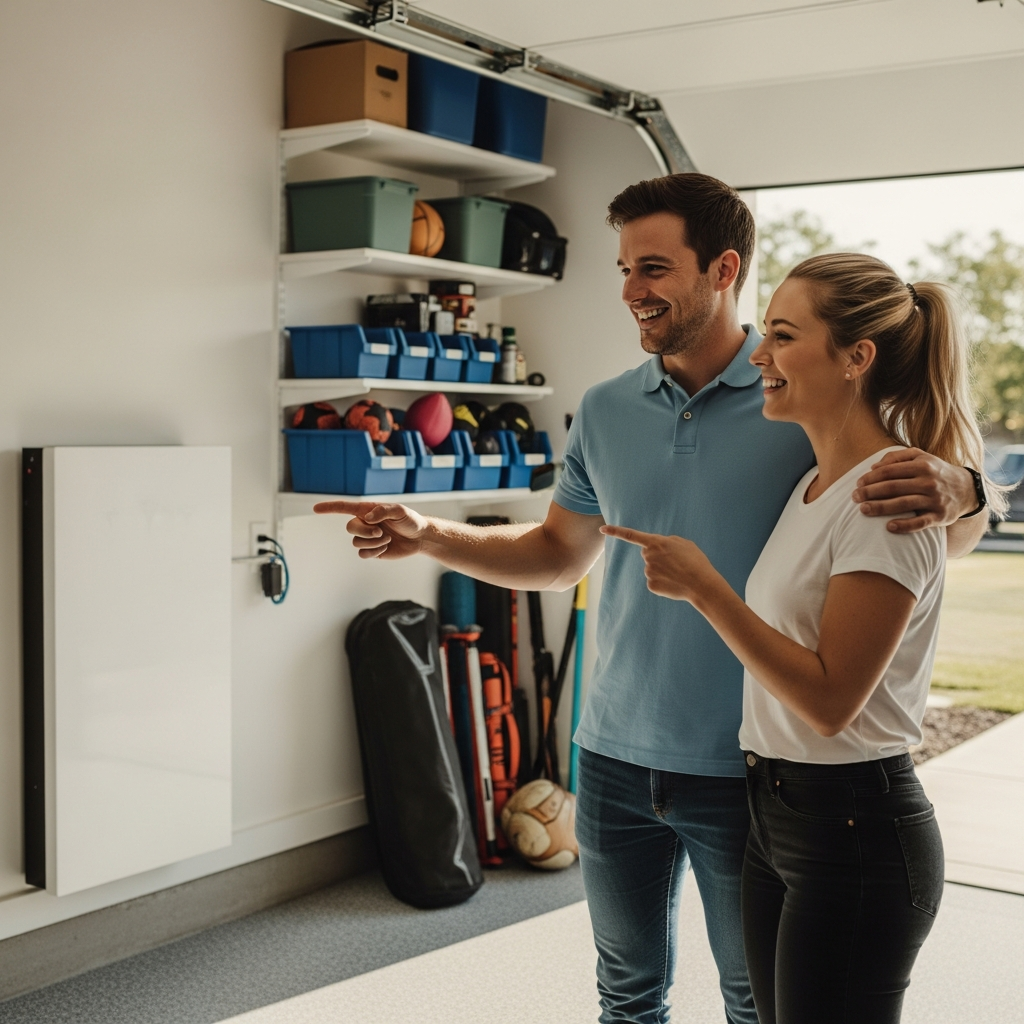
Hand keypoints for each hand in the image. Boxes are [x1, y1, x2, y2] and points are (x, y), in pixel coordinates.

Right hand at [313, 499, 428, 558]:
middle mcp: (365, 523)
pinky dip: (374, 552)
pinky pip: (363, 554)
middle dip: (365, 532)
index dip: (329, 508)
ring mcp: (367, 538)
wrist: (419, 537)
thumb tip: (368, 517)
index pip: (344, 508)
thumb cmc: (410, 520)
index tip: (315, 509)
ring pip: (357, 542)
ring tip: (388, 539)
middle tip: (381, 533)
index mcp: (367, 510)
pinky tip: (386, 548)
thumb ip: (384, 511)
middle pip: (350, 528)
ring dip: (374, 542)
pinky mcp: (372, 550)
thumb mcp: (400, 511)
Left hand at [600, 525, 718, 601]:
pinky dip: (663, 582)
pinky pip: (654, 581)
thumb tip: (656, 549)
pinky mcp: (651, 585)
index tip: (601, 529)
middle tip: (676, 562)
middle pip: (647, 554)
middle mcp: (648, 556)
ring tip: (678, 572)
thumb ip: (667, 542)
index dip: (615, 531)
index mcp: (656, 543)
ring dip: (662, 570)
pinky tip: (674, 583)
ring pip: (651, 568)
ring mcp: (648, 572)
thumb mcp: (684, 543)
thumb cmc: (696, 562)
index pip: (631, 535)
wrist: (702, 584)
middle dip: (657, 556)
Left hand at [852, 448, 975, 532]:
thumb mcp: (921, 457)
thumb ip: (897, 457)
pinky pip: (920, 523)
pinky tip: (888, 527)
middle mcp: (929, 482)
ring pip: (903, 504)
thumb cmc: (935, 472)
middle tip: (854, 497)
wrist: (967, 489)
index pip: (889, 471)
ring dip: (880, 507)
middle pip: (893, 487)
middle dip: (870, 492)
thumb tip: (873, 467)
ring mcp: (934, 500)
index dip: (871, 478)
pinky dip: (904, 525)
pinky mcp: (940, 516)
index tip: (857, 484)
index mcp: (922, 465)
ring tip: (863, 510)